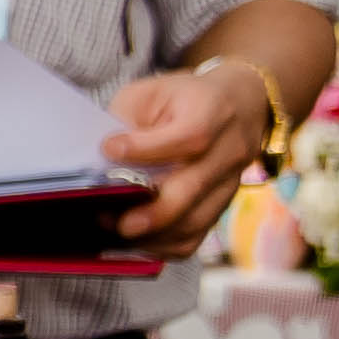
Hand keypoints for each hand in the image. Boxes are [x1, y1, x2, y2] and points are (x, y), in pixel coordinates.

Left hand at [96, 63, 261, 258]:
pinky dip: (161, 245)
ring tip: (113, 231)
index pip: (190, 135)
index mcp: (213, 111)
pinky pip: (194, 238)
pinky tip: (134, 241)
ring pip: (194, 221)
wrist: (240, 106)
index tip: (109, 149)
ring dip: (151, 234)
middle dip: (150, 211)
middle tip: (110, 219)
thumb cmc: (184, 99)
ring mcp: (229, 183)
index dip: (147, 147)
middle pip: (193, 187)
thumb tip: (98, 158)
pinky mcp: (221, 206)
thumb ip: (127, 119)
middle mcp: (229, 150)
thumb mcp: (152, 92)